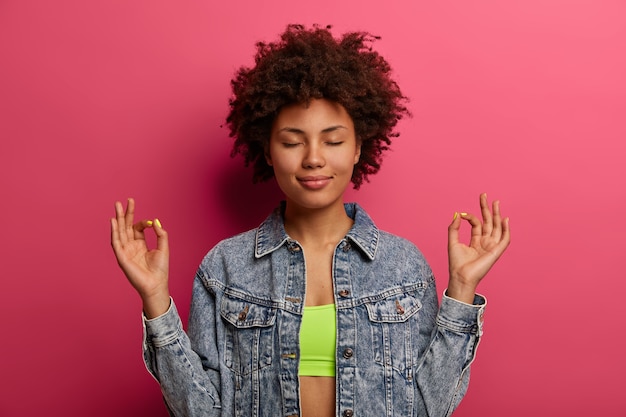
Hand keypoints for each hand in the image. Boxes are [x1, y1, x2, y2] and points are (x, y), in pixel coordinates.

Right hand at [110, 198, 170, 317]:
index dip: (143, 222)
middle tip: (123, 201)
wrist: (156, 284)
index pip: (137, 228)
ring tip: (116, 206)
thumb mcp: (163, 248)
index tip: (150, 222)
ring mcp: (125, 251)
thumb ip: (161, 234)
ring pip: (119, 232)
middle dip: (124, 214)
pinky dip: (114, 232)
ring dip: (117, 219)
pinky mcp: (121, 257)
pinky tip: (113, 221)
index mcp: (140, 244)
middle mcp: (131, 246)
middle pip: (125, 227)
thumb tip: (155, 220)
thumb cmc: (160, 269)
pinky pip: (116, 242)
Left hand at [446, 193, 510, 303]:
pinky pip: (504, 239)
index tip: (463, 214)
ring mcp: (491, 247)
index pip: (477, 224)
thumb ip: (454, 228)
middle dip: (487, 209)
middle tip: (484, 195)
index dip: (471, 217)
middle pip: (489, 223)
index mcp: (476, 241)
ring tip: (496, 202)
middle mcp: (485, 243)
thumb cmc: (456, 263)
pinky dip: (506, 230)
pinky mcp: (496, 252)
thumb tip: (458, 214)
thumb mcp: (453, 242)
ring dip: (498, 215)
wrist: (460, 276)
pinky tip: (505, 219)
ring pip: (497, 228)